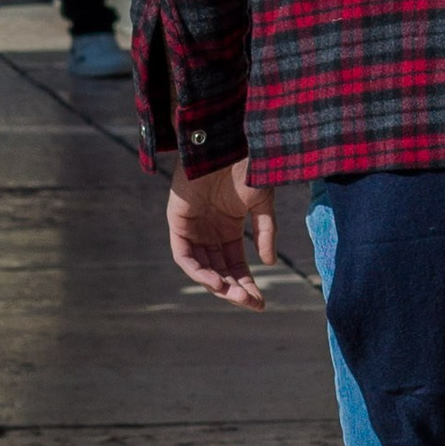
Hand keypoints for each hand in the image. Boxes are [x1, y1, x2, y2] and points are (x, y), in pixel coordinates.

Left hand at [168, 157, 276, 307]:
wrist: (226, 142)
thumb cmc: (245, 166)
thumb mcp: (261, 203)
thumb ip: (265, 232)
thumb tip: (267, 263)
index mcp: (228, 228)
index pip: (235, 264)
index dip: (247, 284)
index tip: (261, 303)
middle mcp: (209, 231)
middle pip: (219, 270)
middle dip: (235, 289)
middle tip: (251, 302)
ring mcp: (192, 227)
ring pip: (201, 267)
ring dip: (217, 284)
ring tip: (234, 294)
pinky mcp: (177, 221)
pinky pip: (184, 255)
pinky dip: (198, 270)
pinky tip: (216, 281)